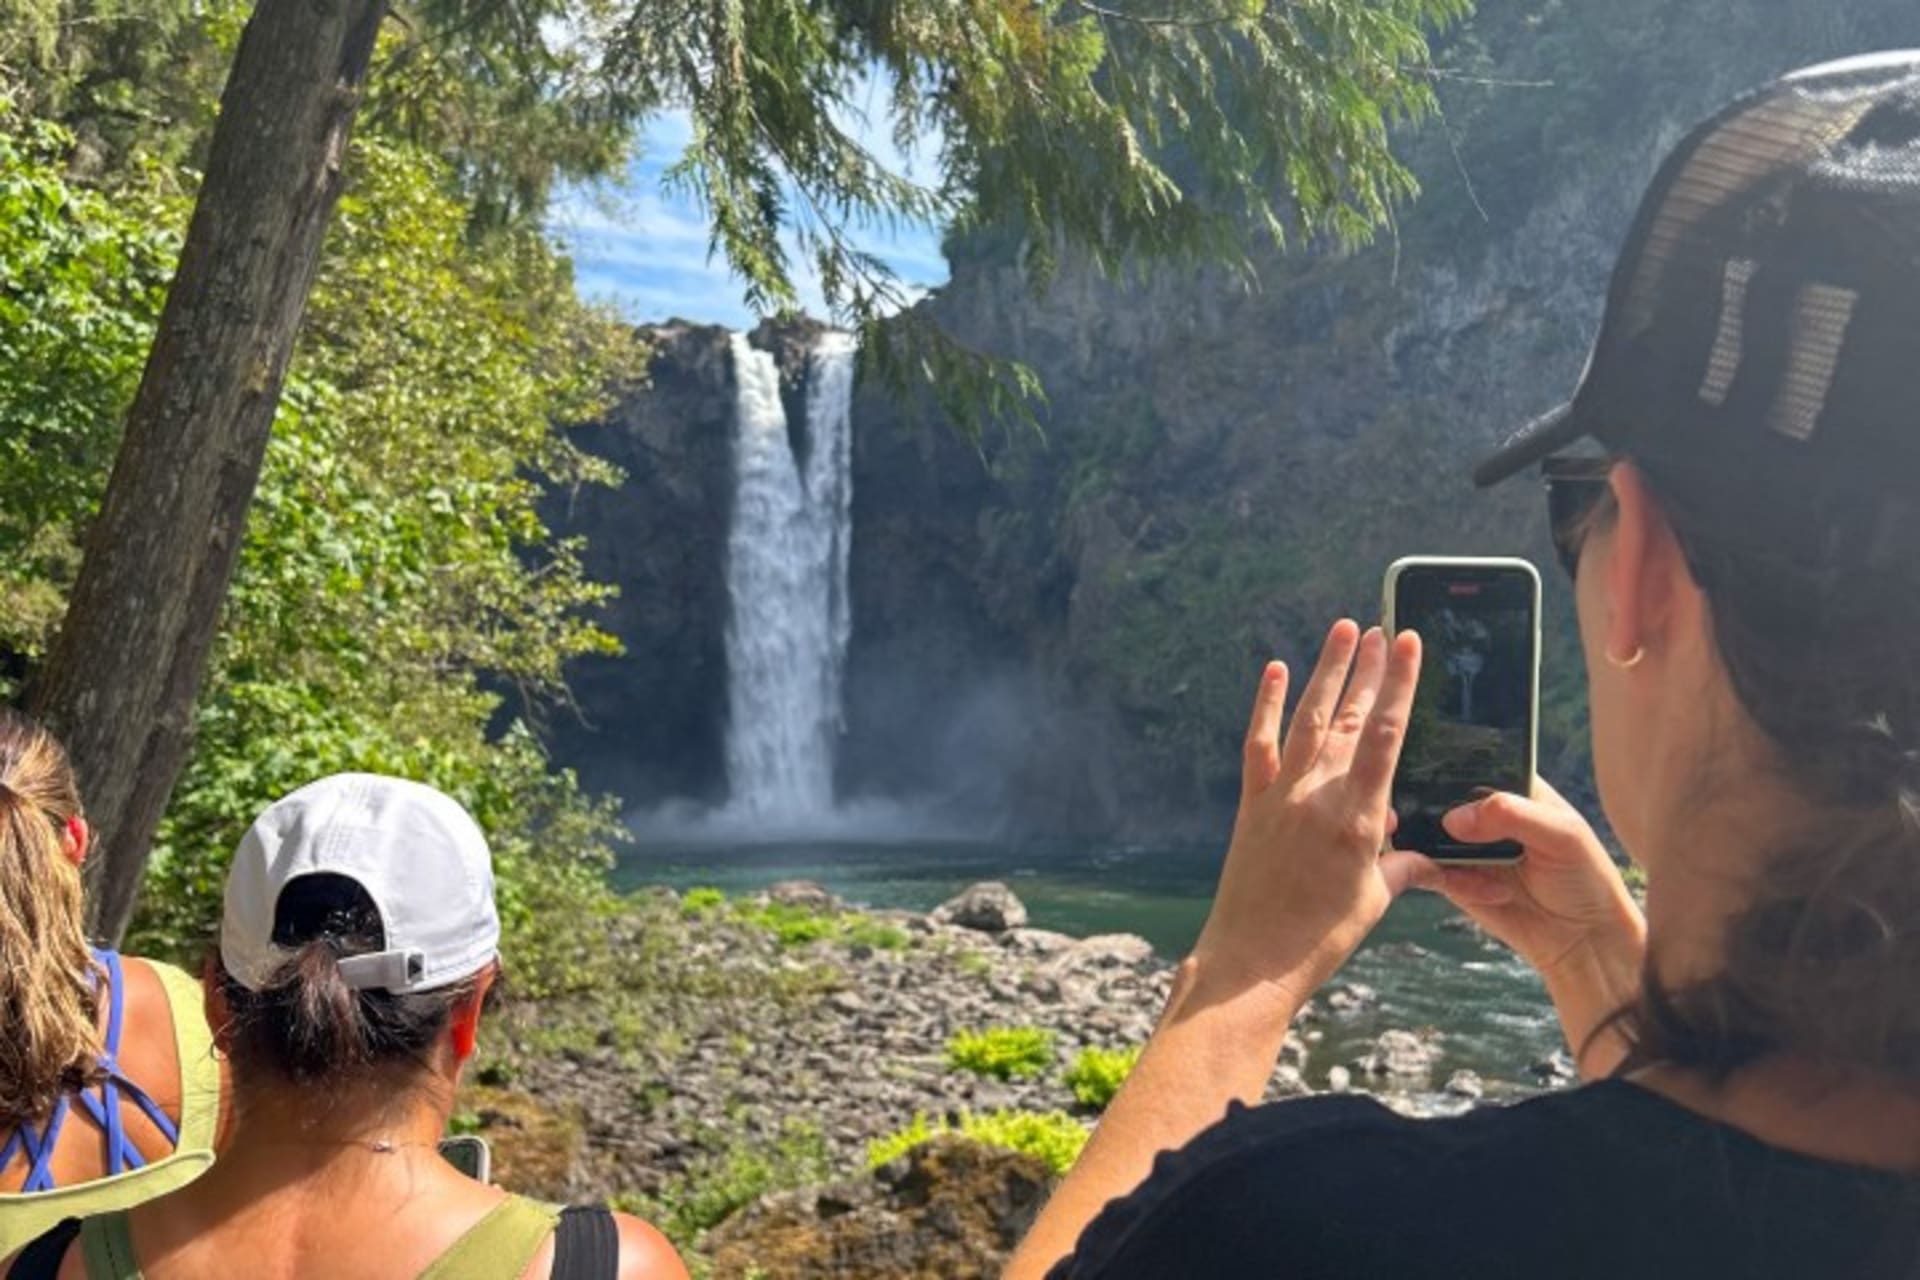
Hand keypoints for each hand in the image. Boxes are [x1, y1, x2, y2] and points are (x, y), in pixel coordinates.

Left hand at [1188, 620, 1424, 1012]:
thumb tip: (1426, 851)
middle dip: (1369, 671)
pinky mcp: (1252, 805)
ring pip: (1310, 720)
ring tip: (1343, 631)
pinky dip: (1268, 705)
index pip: (1388, 736)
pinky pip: (1261, 744)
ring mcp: (1281, 796)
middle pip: (1351, 718)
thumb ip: (1401, 866)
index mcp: (1358, 818)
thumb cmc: (1319, 939)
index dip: (1400, 684)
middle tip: (1383, 629)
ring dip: (1327, 673)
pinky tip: (1277, 670)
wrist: (1250, 960)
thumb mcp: (1374, 901)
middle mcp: (1319, 796)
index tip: (1409, 643)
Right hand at [1403, 780, 1647, 1075]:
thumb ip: (1512, 815)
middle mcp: (1481, 813)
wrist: (1582, 939)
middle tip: (1451, 825)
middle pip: (1438, 795)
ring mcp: (1463, 846)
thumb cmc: (1584, 878)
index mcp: (1511, 787)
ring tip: (1477, 865)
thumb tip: (1453, 818)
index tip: (1434, 768)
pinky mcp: (1451, 879)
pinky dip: (1450, 880)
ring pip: (1426, 832)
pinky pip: (1429, 871)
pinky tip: (1494, 893)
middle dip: (1436, 807)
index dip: (1451, 762)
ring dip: (1440, 848)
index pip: (1471, 761)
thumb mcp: (1562, 835)